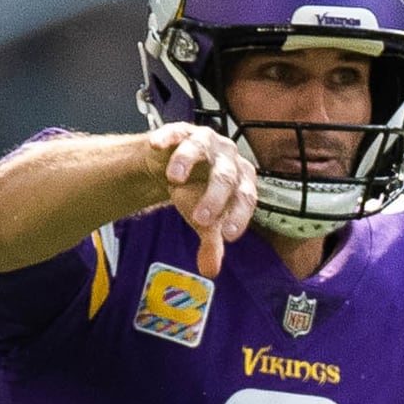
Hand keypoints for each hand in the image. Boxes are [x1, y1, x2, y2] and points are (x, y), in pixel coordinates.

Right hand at [148, 123, 257, 277]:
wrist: (173, 168)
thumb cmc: (196, 193)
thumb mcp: (203, 219)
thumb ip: (211, 242)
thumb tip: (211, 271)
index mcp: (241, 179)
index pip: (247, 197)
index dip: (239, 215)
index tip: (227, 235)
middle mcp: (228, 157)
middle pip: (225, 175)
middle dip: (214, 197)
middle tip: (199, 218)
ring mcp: (205, 141)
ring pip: (200, 148)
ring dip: (187, 161)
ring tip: (174, 179)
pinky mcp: (181, 132)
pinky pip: (175, 132)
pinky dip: (166, 138)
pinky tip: (157, 145)